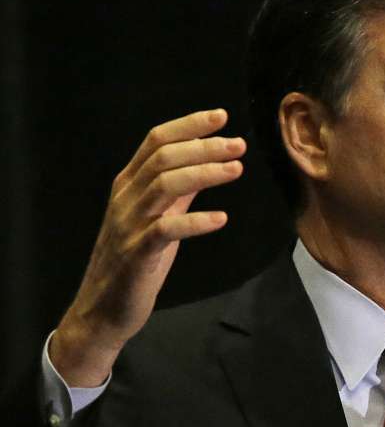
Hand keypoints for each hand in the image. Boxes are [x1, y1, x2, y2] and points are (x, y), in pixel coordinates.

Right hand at [51, 109, 244, 386]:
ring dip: (204, 173)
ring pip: (164, 184)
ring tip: (236, 169)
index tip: (221, 117)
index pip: (156, 141)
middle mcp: (126, 198)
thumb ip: (178, 192)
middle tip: (239, 144)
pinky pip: (166, 229)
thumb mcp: (158, 218)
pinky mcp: (137, 253)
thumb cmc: (134, 262)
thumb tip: (206, 164)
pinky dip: (195, 221)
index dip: (188, 125)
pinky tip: (221, 219)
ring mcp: (129, 224)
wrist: (103, 309)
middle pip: (163, 157)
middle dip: (203, 146)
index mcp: (128, 185)